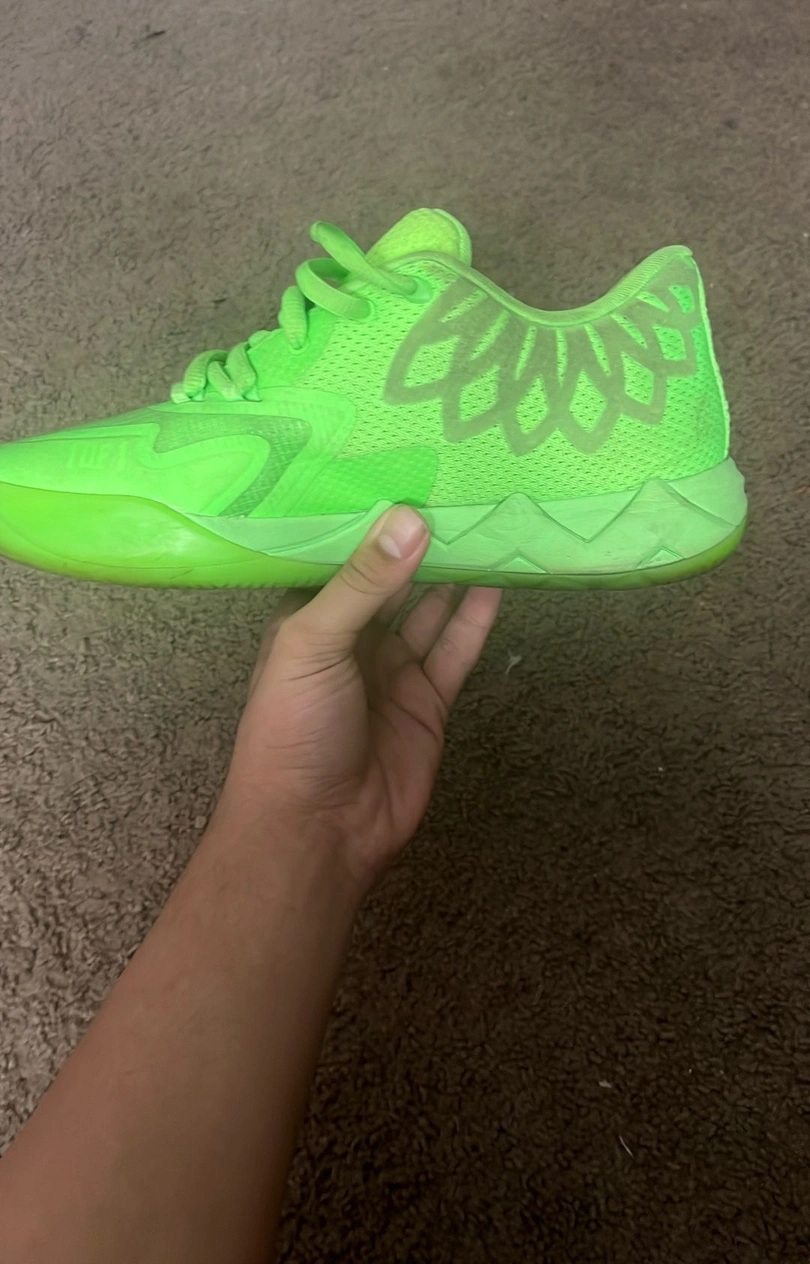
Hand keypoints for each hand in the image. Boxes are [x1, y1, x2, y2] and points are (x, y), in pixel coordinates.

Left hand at [220, 506, 500, 893]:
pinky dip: (477, 617)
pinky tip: (499, 579)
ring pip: (430, 609)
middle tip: (461, 485)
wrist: (317, 830)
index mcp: (307, 618)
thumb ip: (364, 584)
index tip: (405, 466)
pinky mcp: (429, 701)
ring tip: (489, 519)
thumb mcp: (314, 645)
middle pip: (393, 578)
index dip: (370, 517)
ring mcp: (392, 670)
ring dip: (455, 571)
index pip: (341, 555)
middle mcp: (350, 638)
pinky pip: (456, 649)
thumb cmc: (292, 731)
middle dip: (421, 539)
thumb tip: (411, 519)